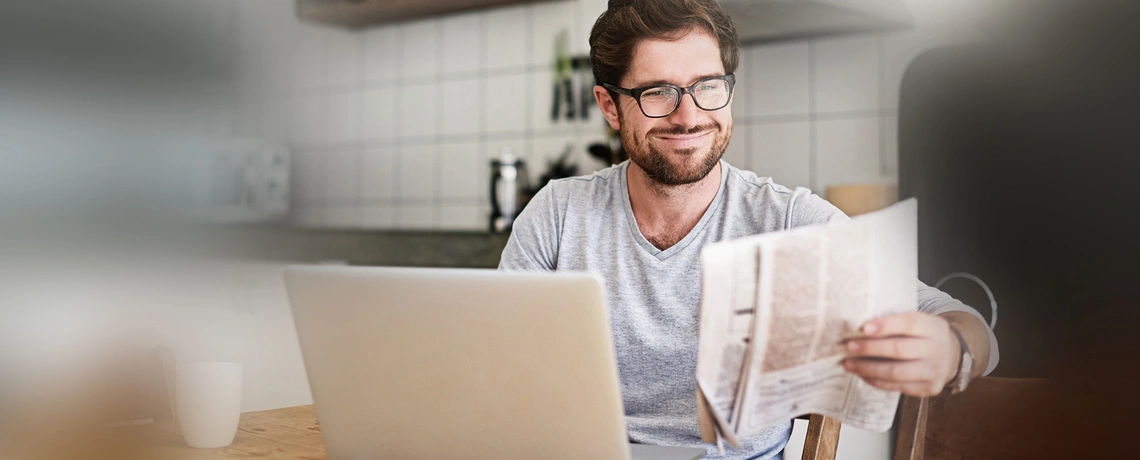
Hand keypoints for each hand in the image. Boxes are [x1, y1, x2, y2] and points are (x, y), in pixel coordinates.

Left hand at [842, 312, 959, 396]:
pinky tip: (863, 375)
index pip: (908, 324)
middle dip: (870, 348)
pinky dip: (877, 381)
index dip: (885, 325)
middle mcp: (937, 349)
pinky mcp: (929, 388)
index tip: (863, 328)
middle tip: (848, 347)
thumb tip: (859, 327)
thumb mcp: (919, 322)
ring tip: (849, 364)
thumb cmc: (923, 336)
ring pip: (896, 372)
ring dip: (868, 368)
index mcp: (934, 327)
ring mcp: (935, 371)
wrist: (952, 356)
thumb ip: (896, 323)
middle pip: (899, 349)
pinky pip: (898, 387)